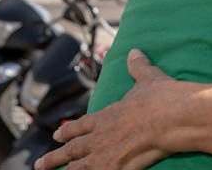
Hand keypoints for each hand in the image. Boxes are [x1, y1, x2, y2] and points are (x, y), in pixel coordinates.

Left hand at [35, 50, 198, 169]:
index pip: (82, 125)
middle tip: (40, 164)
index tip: (56, 135)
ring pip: (78, 168)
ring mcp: (106, 155)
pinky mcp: (117, 168)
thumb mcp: (148, 78)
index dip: (69, 131)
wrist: (171, 116)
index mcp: (107, 115)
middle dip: (54, 158)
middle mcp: (101, 137)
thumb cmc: (160, 97)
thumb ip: (138, 67)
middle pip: (72, 150)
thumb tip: (134, 52)